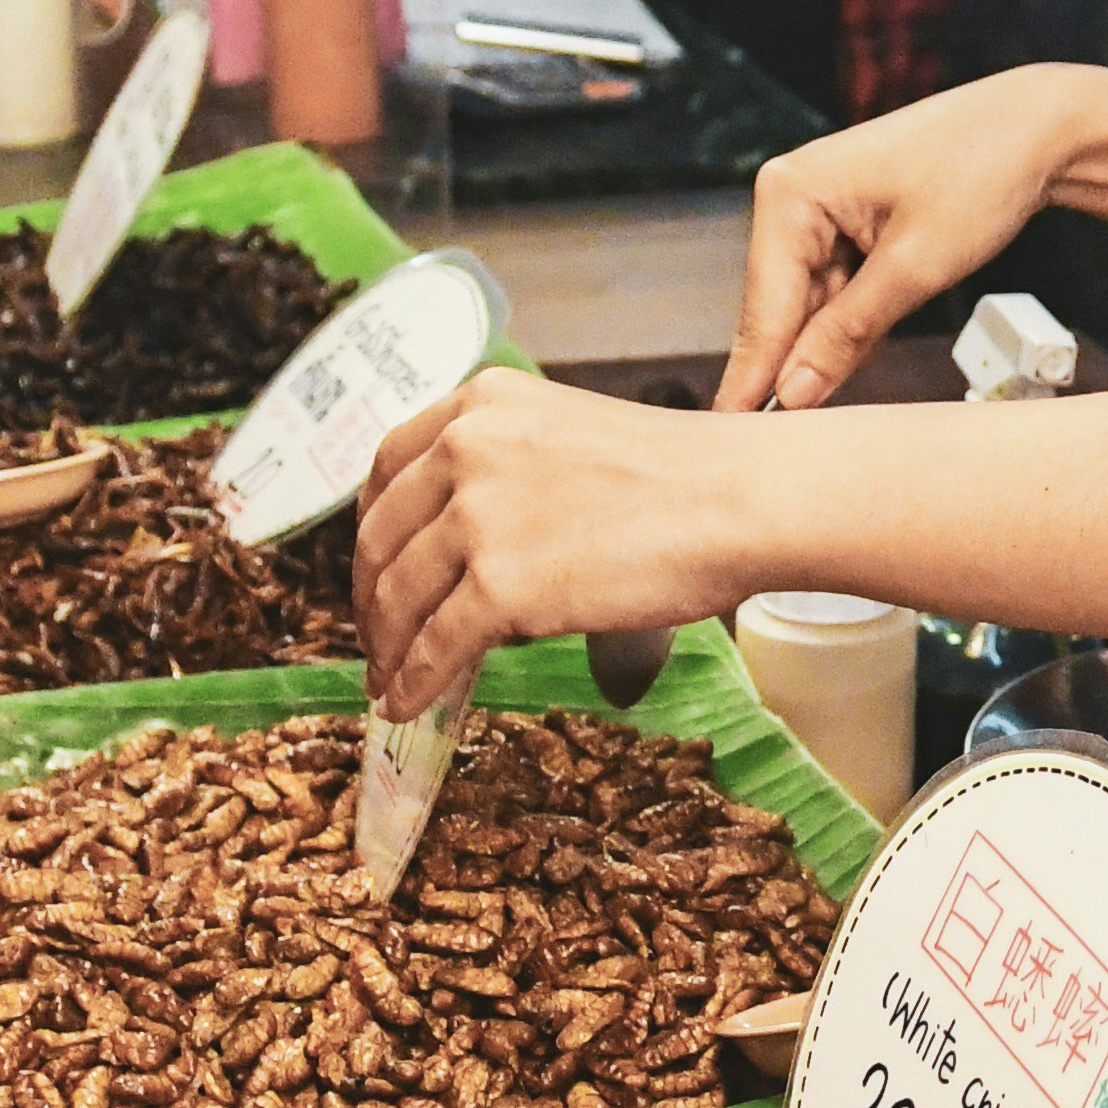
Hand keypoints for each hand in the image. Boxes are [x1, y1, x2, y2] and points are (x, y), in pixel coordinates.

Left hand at [356, 372, 737, 714]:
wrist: (738, 501)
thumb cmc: (684, 476)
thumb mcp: (570, 435)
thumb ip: (509, 467)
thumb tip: (471, 542)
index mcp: (481, 404)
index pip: (388, 468)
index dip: (371, 528)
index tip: (374, 564)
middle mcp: (466, 449)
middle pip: (380, 536)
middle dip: (369, 596)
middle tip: (376, 633)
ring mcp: (478, 518)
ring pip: (398, 597)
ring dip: (385, 647)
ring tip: (389, 677)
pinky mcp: (500, 586)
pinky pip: (433, 647)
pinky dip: (412, 682)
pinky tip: (407, 704)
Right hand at [720, 71, 1090, 410]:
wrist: (1039, 127)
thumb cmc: (981, 173)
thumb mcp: (915, 267)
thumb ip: (847, 333)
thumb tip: (793, 393)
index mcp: (789, 194)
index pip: (765, 308)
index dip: (754, 377)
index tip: (730, 435)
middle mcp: (790, 196)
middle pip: (781, 309)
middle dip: (796, 364)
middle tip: (785, 439)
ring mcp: (817, 208)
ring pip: (811, 306)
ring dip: (834, 344)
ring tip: (839, 387)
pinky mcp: (846, 221)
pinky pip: (837, 289)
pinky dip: (855, 321)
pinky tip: (867, 347)